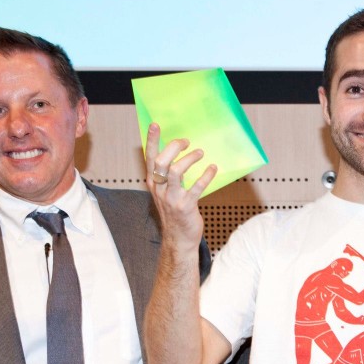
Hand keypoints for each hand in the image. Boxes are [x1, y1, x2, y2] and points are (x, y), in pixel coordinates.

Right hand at [144, 123, 217, 251]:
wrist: (178, 238)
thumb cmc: (174, 212)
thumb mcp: (165, 192)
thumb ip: (168, 175)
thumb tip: (178, 153)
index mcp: (153, 182)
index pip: (150, 157)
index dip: (152, 140)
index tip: (156, 125)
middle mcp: (160, 188)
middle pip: (162, 161)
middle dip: (174, 147)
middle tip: (186, 142)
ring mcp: (172, 198)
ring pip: (176, 171)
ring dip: (189, 159)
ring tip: (200, 153)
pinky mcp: (186, 206)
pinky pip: (196, 187)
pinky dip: (206, 175)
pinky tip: (212, 168)